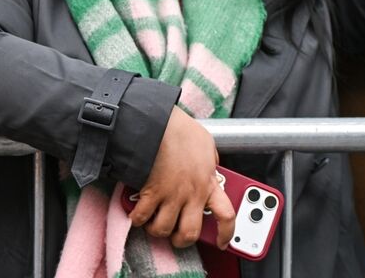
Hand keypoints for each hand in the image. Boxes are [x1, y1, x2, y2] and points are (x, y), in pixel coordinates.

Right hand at [130, 107, 235, 248]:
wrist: (158, 123)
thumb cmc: (180, 130)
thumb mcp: (206, 144)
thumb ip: (210, 161)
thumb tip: (211, 167)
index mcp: (208, 182)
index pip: (226, 215)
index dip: (227, 234)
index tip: (224, 242)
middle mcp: (191, 193)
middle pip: (189, 233)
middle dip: (181, 240)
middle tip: (176, 235)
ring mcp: (170, 195)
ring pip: (163, 229)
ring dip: (157, 229)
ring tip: (154, 222)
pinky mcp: (150, 192)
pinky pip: (142, 217)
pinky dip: (138, 218)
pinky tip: (138, 212)